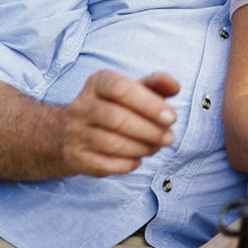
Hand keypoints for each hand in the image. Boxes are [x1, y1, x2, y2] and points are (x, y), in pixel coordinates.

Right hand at [61, 70, 178, 177]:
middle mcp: (82, 106)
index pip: (121, 89)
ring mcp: (75, 132)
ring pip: (111, 143)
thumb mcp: (135, 88)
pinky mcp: (75, 157)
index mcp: (98, 82)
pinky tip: (138, 159)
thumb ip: (157, 83)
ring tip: (156, 147)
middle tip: (169, 138)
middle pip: (117, 118)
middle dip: (150, 131)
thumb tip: (175, 87)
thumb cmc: (116, 105)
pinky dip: (127, 164)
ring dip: (141, 148)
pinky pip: (103, 164)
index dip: (150, 104)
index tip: (172, 118)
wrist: (72, 132)